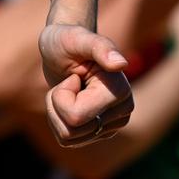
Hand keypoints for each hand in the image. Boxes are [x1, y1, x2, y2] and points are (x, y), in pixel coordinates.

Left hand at [39, 23, 133, 146]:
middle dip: (56, 105)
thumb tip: (121, 64)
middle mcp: (123, 112)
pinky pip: (67, 140)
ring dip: (56, 113)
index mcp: (120, 91)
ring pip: (69, 138)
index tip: (71, 76)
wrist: (63, 48)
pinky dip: (58, 121)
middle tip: (66, 83)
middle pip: (71, 131)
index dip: (60, 96)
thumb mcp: (77, 38)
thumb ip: (99, 47)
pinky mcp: (100, 133)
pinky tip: (67, 102)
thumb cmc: (67, 40)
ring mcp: (112, 125)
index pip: (75, 117)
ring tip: (67, 91)